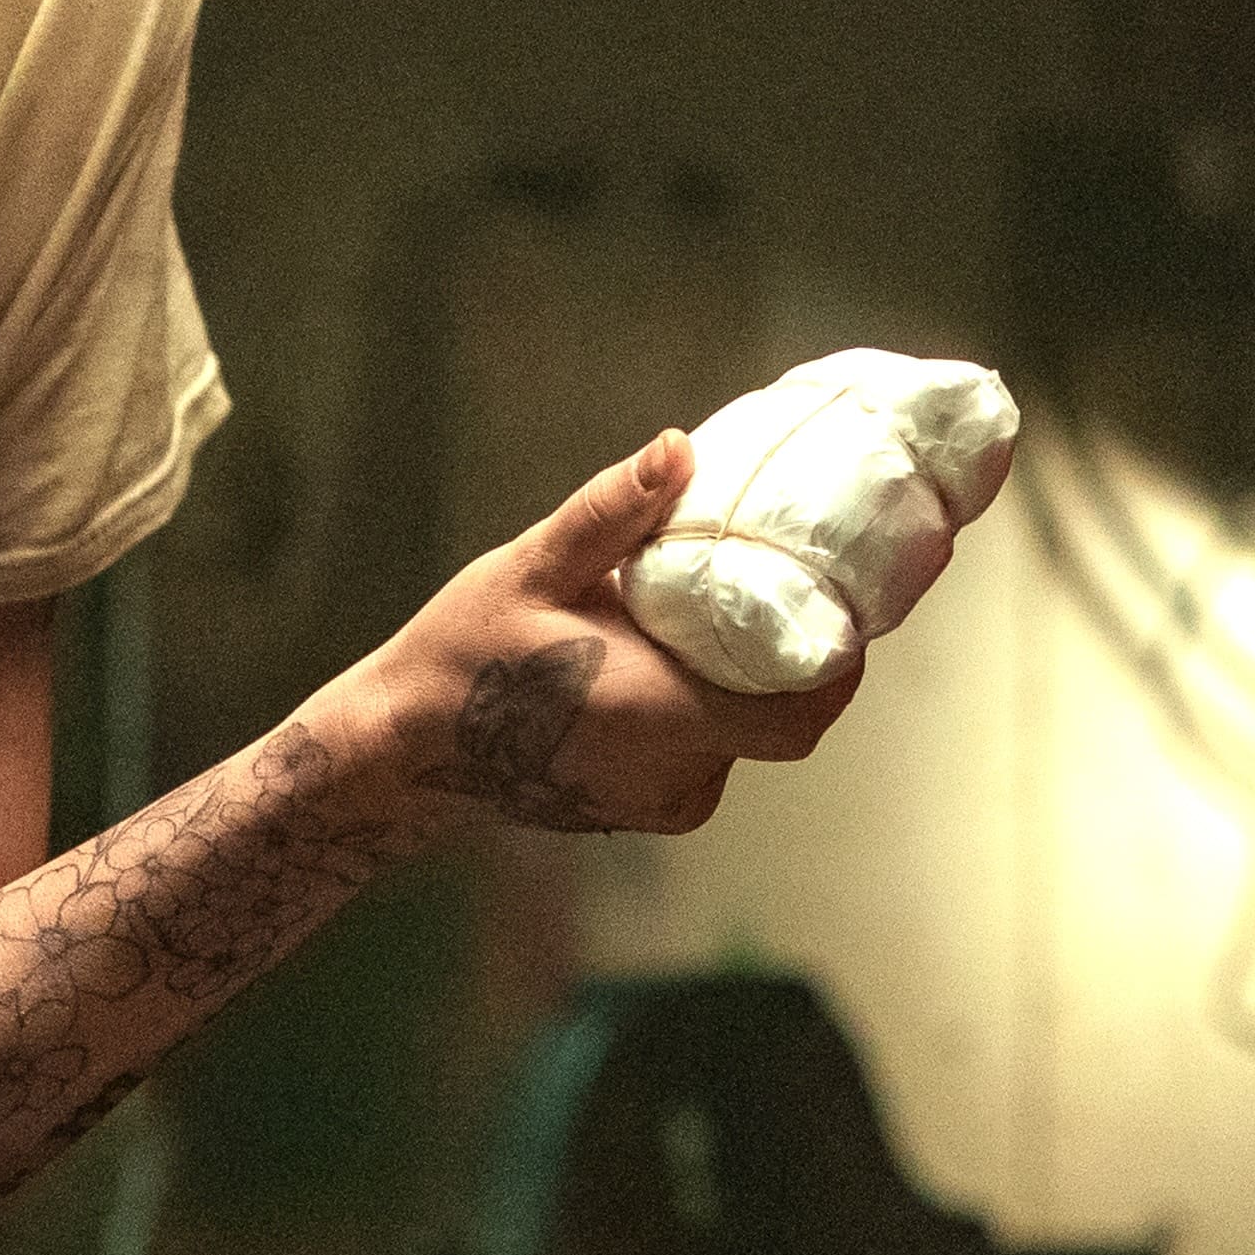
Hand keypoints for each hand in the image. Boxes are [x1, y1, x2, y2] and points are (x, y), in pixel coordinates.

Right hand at [349, 431, 861, 838]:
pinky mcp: (643, 807)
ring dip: (745, 683)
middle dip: (795, 661)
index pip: (800, 714)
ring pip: (744, 739)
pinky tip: (679, 660)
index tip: (850, 606)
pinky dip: (709, 710)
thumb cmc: (462, 659)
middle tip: (795, 587)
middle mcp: (673, 775)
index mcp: (661, 716)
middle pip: (782, 723)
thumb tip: (677, 447)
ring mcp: (658, 800)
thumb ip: (611, 513)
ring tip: (725, 613)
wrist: (405, 752)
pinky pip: (706, 756)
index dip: (839, 667)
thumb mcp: (532, 570)